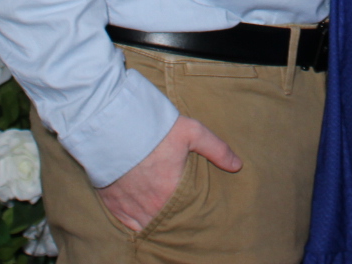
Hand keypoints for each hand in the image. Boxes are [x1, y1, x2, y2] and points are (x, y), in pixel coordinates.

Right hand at [97, 116, 241, 232]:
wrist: (114, 126)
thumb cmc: (154, 128)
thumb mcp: (192, 132)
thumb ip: (217, 150)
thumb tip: (238, 165)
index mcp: (172, 193)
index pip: (186, 214)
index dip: (191, 214)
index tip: (194, 209)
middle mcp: (151, 206)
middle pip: (167, 222)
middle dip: (174, 219)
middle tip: (179, 212)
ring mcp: (130, 208)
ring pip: (147, 225)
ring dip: (155, 221)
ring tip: (162, 214)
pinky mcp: (113, 204)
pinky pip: (127, 224)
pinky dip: (135, 222)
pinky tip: (142, 216)